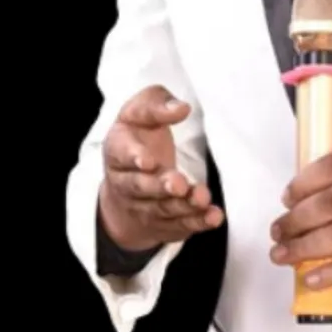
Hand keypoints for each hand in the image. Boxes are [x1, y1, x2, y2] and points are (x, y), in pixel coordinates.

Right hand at [98, 84, 223, 251]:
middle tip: (178, 184)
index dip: (134, 158)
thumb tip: (181, 108)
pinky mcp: (162, 221)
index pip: (122, 153)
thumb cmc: (141, 132)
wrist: (131, 172)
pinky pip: (178, 225)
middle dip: (159, 187)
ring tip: (201, 198)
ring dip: (182, 206)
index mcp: (118, 149)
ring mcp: (143, 206)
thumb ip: (159, 105)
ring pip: (161, 209)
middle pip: (140, 187)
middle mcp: (126, 182)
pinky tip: (213, 217)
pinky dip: (197, 222)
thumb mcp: (144, 110)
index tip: (149, 161)